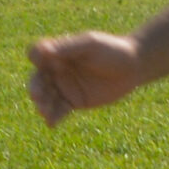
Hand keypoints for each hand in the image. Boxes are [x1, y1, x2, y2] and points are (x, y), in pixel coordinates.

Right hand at [27, 31, 145, 126]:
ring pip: (46, 97)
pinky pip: (60, 111)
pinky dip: (54, 117)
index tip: (41, 60)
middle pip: (37, 80)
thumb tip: (43, 49)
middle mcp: (56, 70)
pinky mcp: (75, 102)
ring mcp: (64, 87)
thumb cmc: (112, 50)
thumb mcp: (90, 45)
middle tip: (37, 95)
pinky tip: (52, 124)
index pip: (37, 55)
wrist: (134, 67)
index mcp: (57, 53)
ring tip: (44, 111)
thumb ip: (67, 47)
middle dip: (35, 87)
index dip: (36, 58)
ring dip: (43, 105)